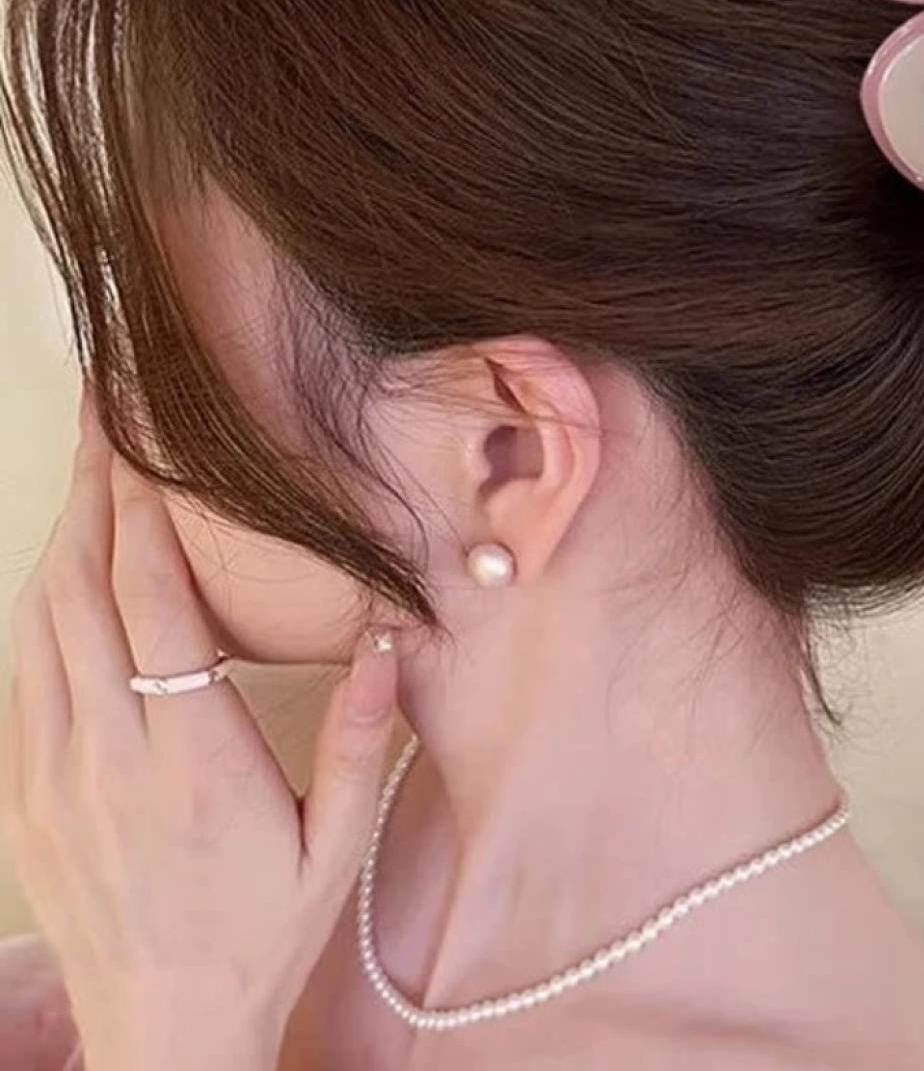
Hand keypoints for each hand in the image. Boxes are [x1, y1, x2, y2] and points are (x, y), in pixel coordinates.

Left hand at [0, 378, 401, 1070]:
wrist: (163, 1039)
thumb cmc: (261, 936)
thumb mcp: (334, 847)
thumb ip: (359, 738)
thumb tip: (389, 635)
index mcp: (189, 761)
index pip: (154, 603)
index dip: (146, 510)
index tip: (149, 439)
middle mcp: (105, 756)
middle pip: (80, 592)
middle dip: (93, 491)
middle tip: (103, 413)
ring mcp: (49, 778)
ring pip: (36, 626)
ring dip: (59, 537)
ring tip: (83, 466)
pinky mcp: (21, 801)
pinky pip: (16, 678)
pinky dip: (34, 607)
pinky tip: (54, 569)